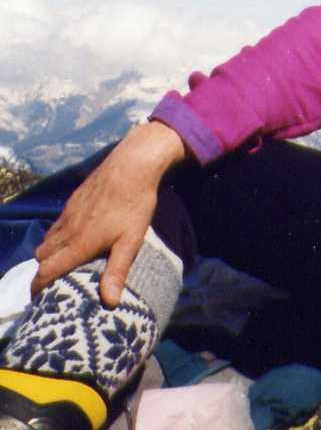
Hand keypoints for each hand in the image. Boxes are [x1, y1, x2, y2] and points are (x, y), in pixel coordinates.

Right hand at [32, 121, 185, 306]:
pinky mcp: (73, 201)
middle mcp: (67, 230)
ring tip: (64, 263)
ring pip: (47, 239)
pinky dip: (57, 236)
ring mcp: (68, 214)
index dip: (38, 288)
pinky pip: (56, 224)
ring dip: (50, 253)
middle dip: (43, 272)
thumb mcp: (131, 241)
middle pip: (42, 257)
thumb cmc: (134, 205)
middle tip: (54, 283)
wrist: (132, 166)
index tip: (40, 299)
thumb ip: (117, 271)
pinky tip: (74, 236)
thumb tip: (109, 303)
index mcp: (78, 244)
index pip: (45, 271)